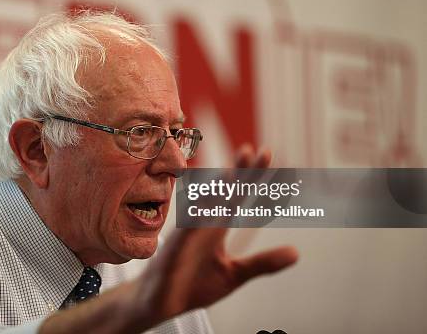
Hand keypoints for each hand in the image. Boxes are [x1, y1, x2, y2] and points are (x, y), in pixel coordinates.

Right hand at [134, 146, 298, 322]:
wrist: (161, 306)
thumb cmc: (193, 284)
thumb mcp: (235, 274)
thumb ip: (263, 262)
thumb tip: (297, 252)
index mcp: (219, 226)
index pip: (242, 198)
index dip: (258, 180)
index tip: (275, 161)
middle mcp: (205, 223)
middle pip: (227, 192)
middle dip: (245, 172)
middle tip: (265, 152)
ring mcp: (189, 234)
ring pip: (206, 204)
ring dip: (220, 187)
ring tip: (237, 169)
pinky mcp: (175, 249)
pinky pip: (185, 229)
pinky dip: (196, 217)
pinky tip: (206, 207)